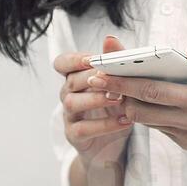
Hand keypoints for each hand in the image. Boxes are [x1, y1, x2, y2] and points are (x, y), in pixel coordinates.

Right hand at [54, 34, 133, 164]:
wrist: (111, 147)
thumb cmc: (115, 108)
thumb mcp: (119, 85)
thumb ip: (114, 63)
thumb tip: (110, 38)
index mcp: (76, 78)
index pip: (62, 63)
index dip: (73, 60)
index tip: (91, 59)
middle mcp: (68, 94)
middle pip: (70, 81)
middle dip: (91, 78)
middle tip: (113, 78)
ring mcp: (69, 116)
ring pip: (72, 103)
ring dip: (96, 99)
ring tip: (119, 99)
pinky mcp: (74, 136)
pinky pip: (83, 129)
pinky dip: (104, 125)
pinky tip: (125, 121)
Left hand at [87, 47, 186, 151]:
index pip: (152, 91)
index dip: (123, 83)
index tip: (101, 73)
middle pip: (141, 110)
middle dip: (116, 94)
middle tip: (96, 79)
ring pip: (147, 121)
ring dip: (128, 104)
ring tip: (112, 86)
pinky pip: (159, 127)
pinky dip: (146, 112)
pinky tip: (137, 98)